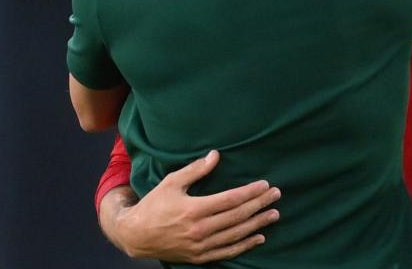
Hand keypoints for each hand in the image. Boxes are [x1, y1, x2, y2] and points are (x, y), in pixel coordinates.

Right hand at [100, 150, 280, 263]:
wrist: (135, 236)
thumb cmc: (154, 205)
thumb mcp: (172, 182)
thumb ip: (195, 169)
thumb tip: (216, 155)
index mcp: (193, 209)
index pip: (230, 200)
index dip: (250, 192)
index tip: (265, 185)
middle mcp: (199, 230)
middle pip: (237, 216)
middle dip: (259, 204)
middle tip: (276, 195)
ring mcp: (200, 246)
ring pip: (236, 235)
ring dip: (258, 224)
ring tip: (274, 214)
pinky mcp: (199, 256)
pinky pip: (227, 252)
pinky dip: (245, 245)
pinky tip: (258, 237)